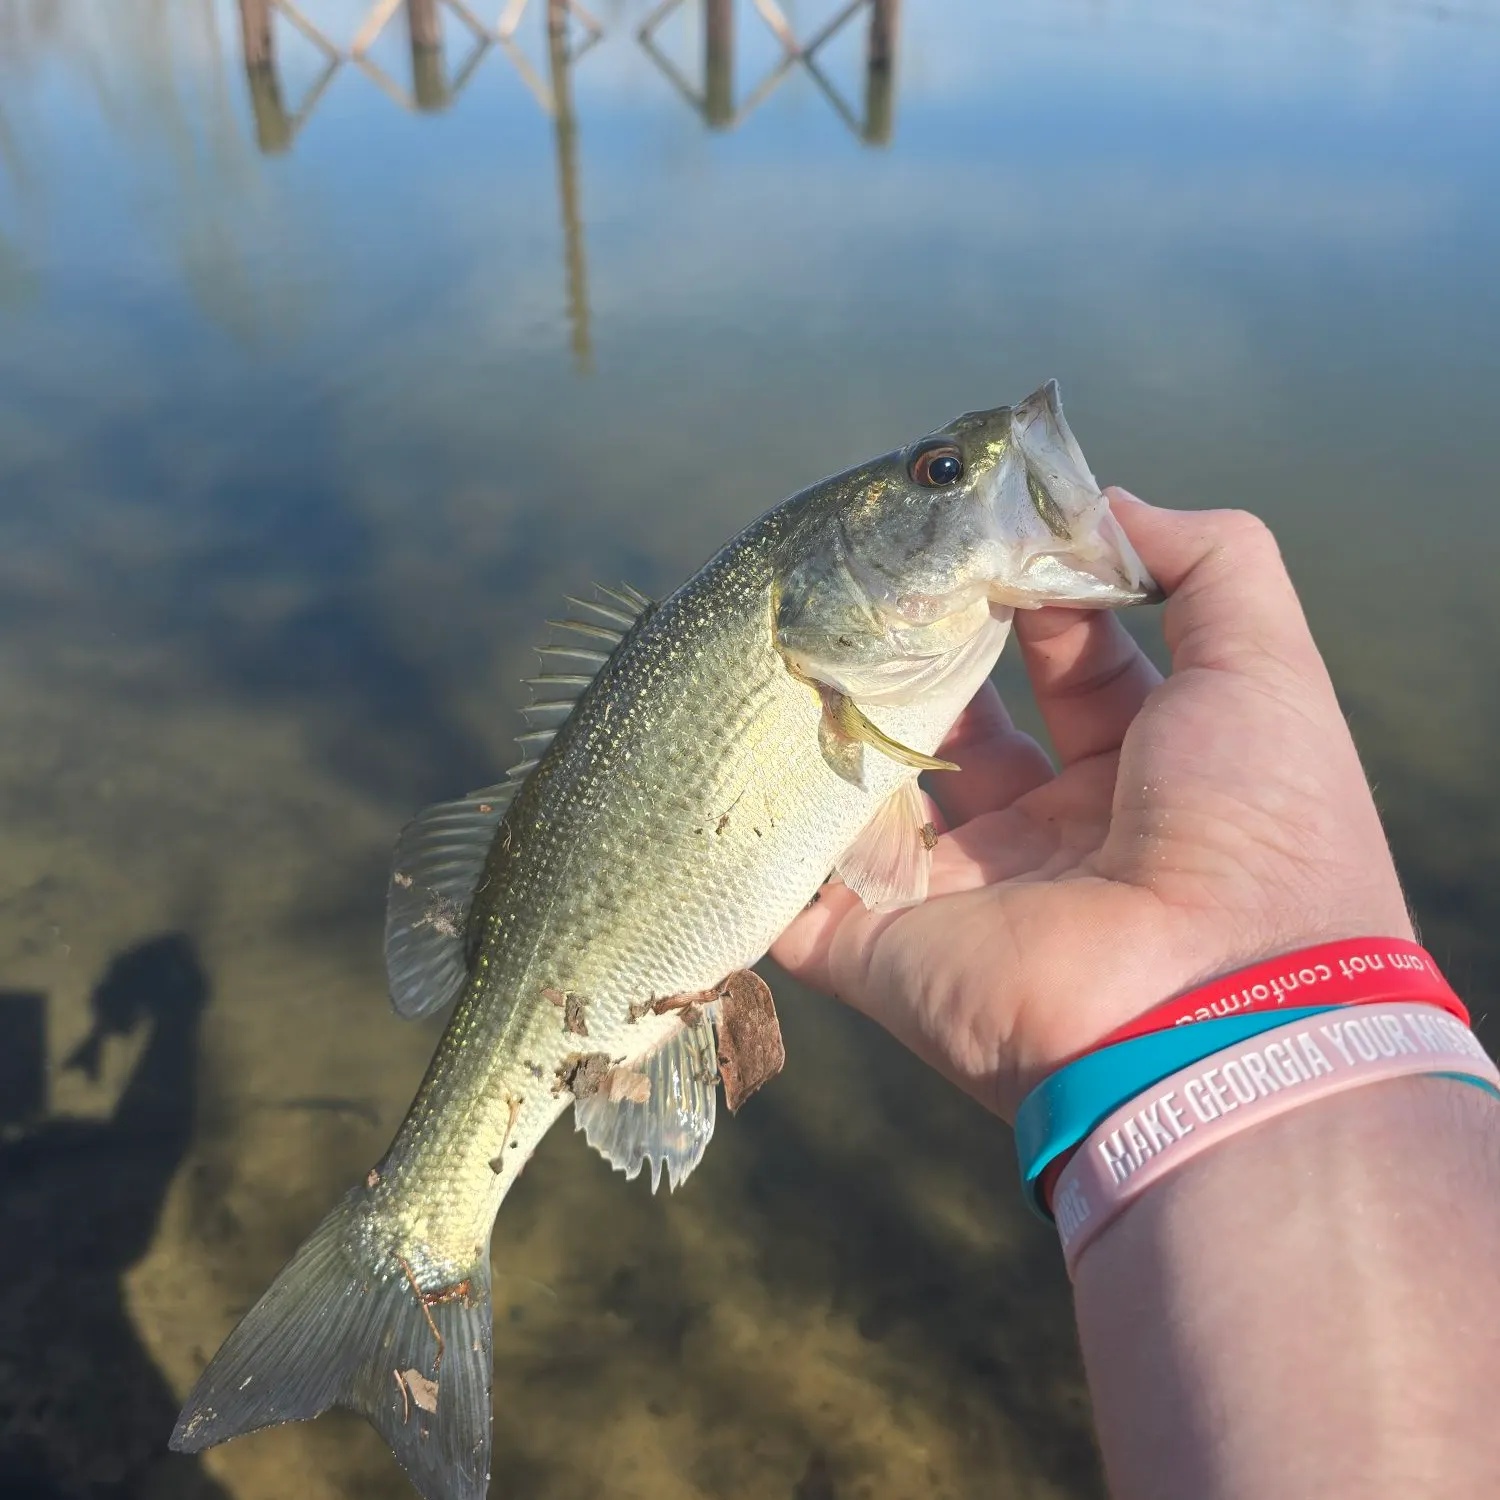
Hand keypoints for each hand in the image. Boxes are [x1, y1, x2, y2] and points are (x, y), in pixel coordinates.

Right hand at [771, 492, 1415, 1121]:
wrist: (1209, 1012)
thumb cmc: (1253, 826)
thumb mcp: (1264, 666)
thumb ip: (1210, 561)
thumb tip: (1107, 503)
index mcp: (1135, 773)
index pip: (1062, 662)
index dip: (1021, 595)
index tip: (965, 532)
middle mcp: (1045, 836)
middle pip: (958, 725)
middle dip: (919, 654)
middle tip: (870, 584)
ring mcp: (959, 898)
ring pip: (873, 800)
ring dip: (833, 732)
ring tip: (790, 644)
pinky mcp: (881, 954)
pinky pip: (798, 899)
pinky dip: (760, 848)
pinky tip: (723, 763)